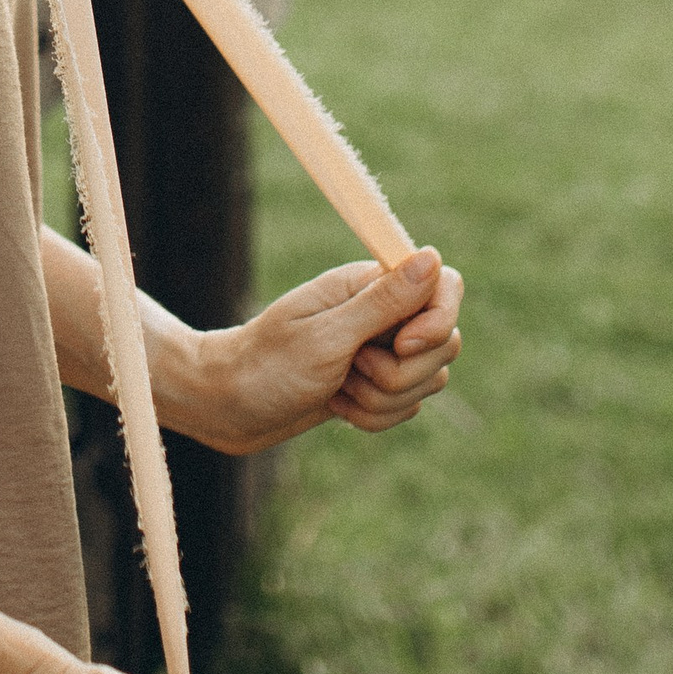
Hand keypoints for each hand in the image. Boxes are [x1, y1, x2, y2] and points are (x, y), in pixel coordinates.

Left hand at [182, 249, 461, 453]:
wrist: (227, 405)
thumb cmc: (268, 366)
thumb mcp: (327, 336)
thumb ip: (384, 302)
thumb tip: (432, 256)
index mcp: (370, 284)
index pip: (446, 285)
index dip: (437, 321)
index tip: (400, 345)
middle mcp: (382, 312)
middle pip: (444, 343)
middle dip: (402, 374)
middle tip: (351, 370)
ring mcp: (380, 349)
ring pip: (429, 380)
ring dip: (384, 399)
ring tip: (337, 389)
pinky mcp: (375, 384)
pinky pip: (406, 407)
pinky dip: (374, 416)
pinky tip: (336, 406)